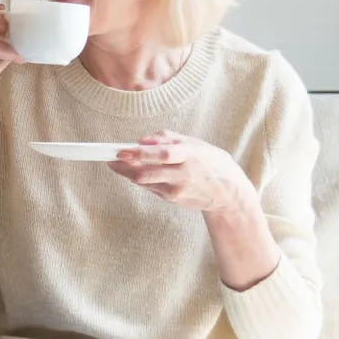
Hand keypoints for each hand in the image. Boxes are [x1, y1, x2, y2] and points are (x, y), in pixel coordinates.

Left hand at [108, 130, 255, 214]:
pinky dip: (143, 179)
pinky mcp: (173, 199)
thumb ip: (166, 138)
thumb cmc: (208, 161)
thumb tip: (142, 140)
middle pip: (146, 174)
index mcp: (189, 155)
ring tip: (121, 163)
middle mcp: (182, 174)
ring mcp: (177, 190)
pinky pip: (151, 187)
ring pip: (144, 182)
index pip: (161, 154)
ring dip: (129, 173)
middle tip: (111, 160)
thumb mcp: (192, 143)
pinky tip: (145, 172)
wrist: (227, 192)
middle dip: (124, 168)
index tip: (120, 151)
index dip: (139, 153)